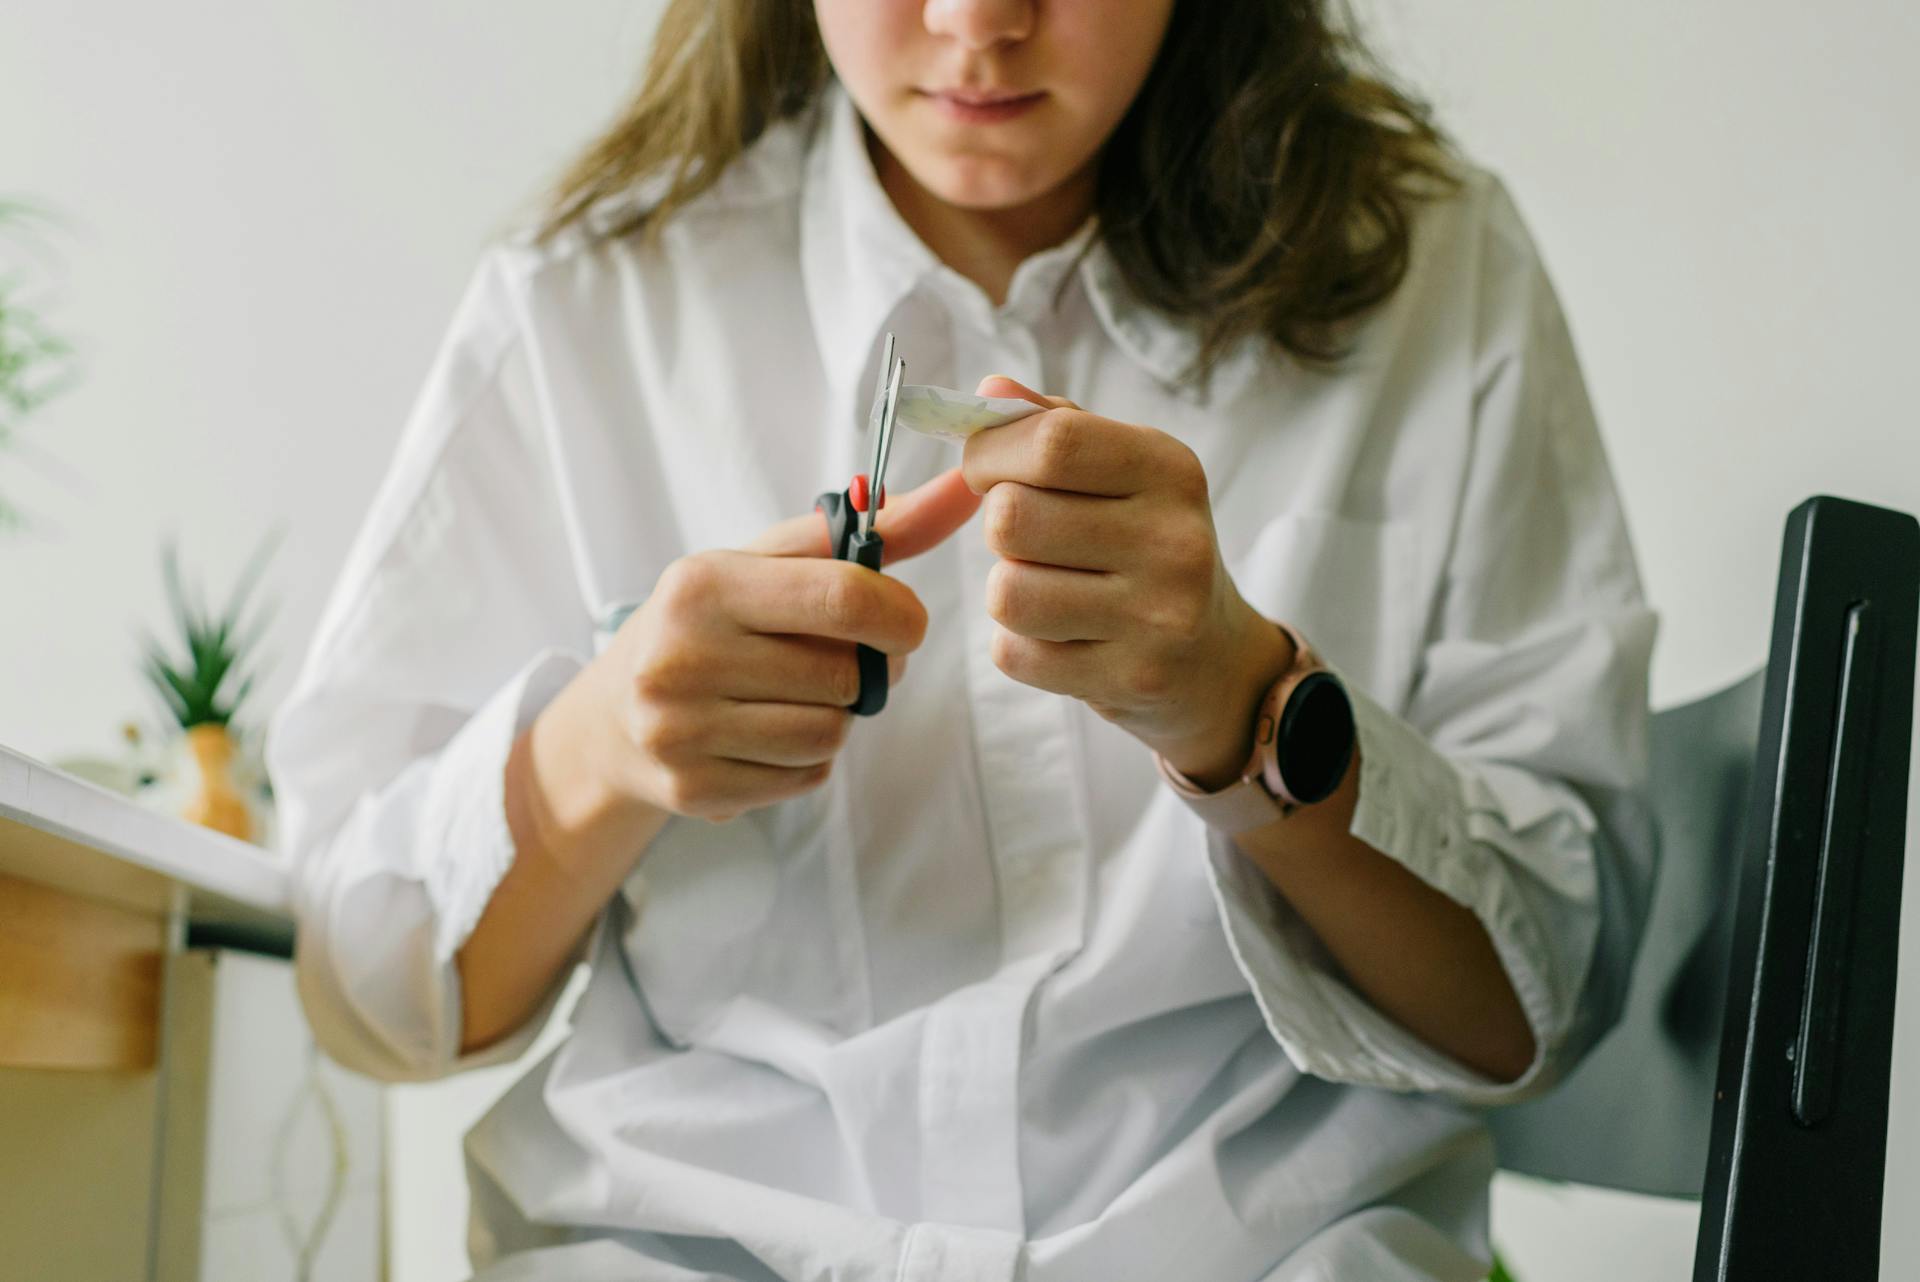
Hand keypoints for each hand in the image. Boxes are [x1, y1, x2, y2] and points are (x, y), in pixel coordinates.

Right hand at [576, 467, 981, 822]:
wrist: (614, 716)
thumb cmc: (713, 623)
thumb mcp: (770, 563)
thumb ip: (870, 531)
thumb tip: (961, 491)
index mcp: (704, 585)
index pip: (842, 599)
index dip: (899, 615)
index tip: (904, 622)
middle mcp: (681, 656)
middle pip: (844, 677)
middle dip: (868, 670)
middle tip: (845, 660)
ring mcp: (680, 730)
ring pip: (830, 734)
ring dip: (838, 717)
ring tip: (798, 696)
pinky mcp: (693, 789)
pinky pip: (806, 778)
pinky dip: (808, 759)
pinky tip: (769, 735)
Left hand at [960, 377, 1287, 776]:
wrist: (1213, 657)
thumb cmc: (1147, 546)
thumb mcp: (1123, 472)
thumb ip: (1054, 426)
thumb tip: (987, 392)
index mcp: (1170, 470)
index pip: (1052, 442)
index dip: (990, 452)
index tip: (984, 468)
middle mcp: (1174, 541)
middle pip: (1012, 518)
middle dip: (997, 526)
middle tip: (1028, 537)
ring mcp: (1158, 617)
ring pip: (1006, 593)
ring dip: (1007, 589)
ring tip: (1047, 588)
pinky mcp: (1131, 678)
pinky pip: (1015, 653)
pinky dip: (1020, 645)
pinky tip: (1062, 635)